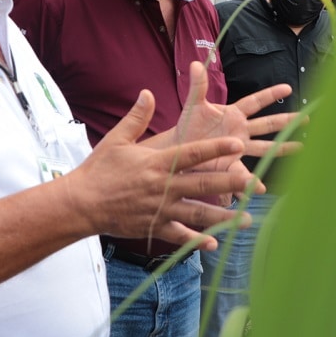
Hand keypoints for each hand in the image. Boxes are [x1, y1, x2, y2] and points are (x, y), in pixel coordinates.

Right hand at [67, 87, 253, 250]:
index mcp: (156, 163)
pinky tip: (214, 243)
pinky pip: (179, 235)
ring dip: (224, 217)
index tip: (238, 144)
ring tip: (246, 218)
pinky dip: (196, 241)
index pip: (192, 154)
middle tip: (255, 183)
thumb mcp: (116, 140)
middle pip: (203, 184)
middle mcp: (163, 187)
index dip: (216, 148)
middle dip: (231, 183)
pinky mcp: (154, 227)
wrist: (80, 204)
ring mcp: (160, 209)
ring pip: (198, 213)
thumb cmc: (98, 170)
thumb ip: (136, 118)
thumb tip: (147, 92)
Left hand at [168, 61, 302, 169]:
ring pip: (265, 147)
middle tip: (307, 118)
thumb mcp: (194, 105)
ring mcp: (239, 148)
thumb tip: (197, 63)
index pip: (255, 102)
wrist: (178, 149)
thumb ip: (198, 86)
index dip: (270, 95)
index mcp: (233, 114)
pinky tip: (261, 188)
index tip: (288, 87)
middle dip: (287, 121)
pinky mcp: (231, 165)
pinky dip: (252, 181)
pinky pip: (243, 173)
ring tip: (302, 148)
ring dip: (283, 148)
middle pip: (268, 124)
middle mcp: (241, 131)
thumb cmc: (188, 126)